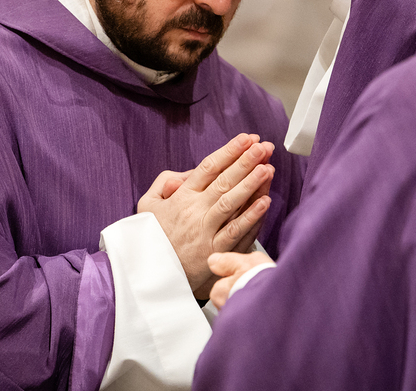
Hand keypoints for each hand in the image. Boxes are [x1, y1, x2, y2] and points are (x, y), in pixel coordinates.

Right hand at [137, 133, 274, 298]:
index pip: (208, 167)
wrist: (150, 275)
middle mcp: (195, 211)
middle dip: (246, 161)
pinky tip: (265, 202)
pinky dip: (252, 216)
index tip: (246, 139)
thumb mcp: (147, 205)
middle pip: (224, 181)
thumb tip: (186, 174)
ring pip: (233, 203)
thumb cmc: (152, 238)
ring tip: (268, 167)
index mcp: (181, 196)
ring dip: (252, 184)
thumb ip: (164, 183)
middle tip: (263, 146)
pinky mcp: (216, 251)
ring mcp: (207, 231)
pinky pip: (237, 231)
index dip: (229, 151)